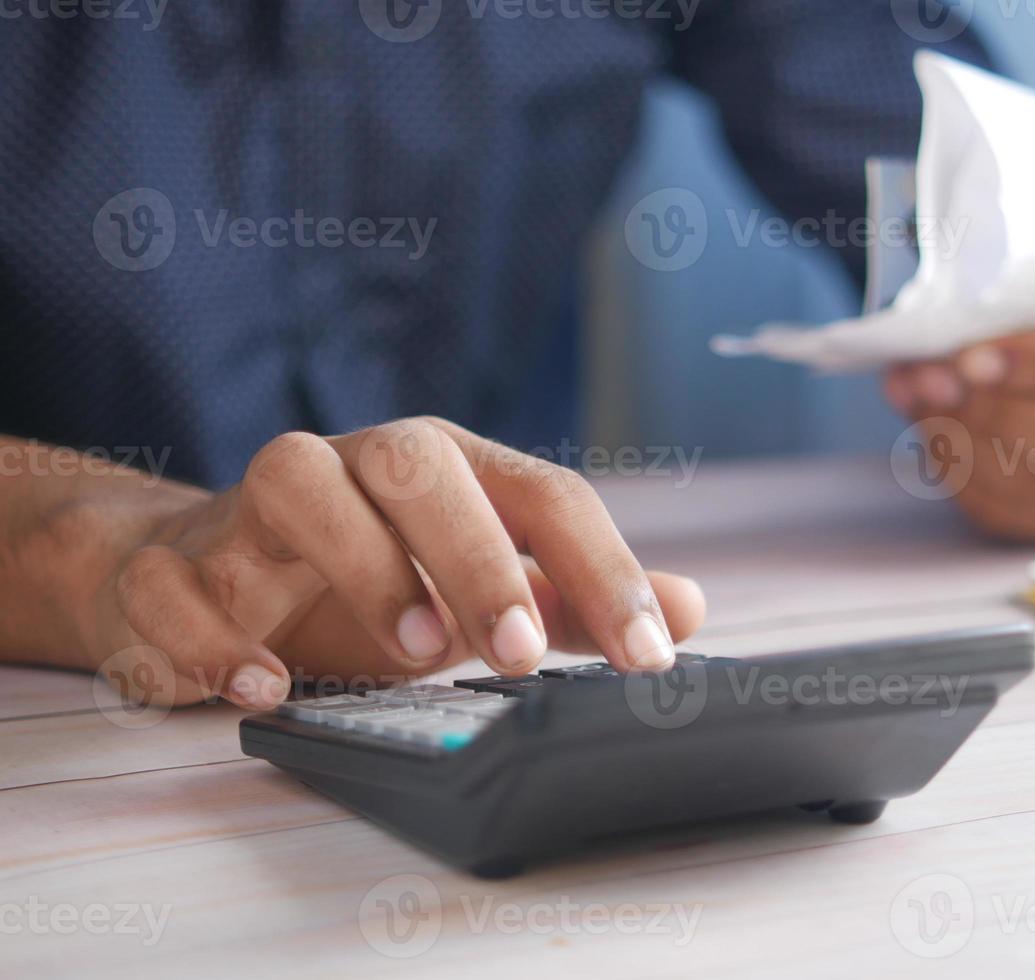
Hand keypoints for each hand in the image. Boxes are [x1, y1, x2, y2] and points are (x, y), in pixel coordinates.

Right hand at [48, 418, 704, 709]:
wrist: (204, 573)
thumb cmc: (366, 577)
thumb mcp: (480, 590)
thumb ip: (575, 600)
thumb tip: (688, 608)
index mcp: (450, 470)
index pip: (543, 493)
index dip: (603, 569)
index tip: (651, 655)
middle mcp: (358, 466)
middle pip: (419, 464)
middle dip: (478, 555)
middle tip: (520, 653)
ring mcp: (256, 507)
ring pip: (295, 477)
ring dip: (361, 561)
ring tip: (414, 652)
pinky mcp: (174, 564)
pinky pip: (177, 580)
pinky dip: (219, 635)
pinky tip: (270, 687)